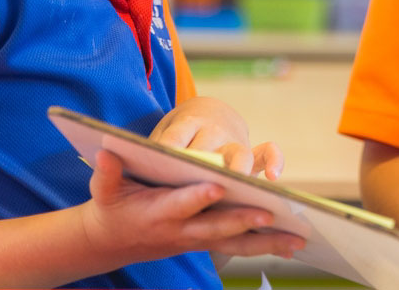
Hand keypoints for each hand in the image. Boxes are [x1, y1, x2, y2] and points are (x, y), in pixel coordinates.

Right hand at [79, 150, 303, 265]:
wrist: (111, 242)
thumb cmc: (111, 207)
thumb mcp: (102, 190)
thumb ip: (106, 172)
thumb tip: (105, 150)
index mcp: (157, 213)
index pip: (180, 205)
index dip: (197, 197)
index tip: (217, 187)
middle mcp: (181, 230)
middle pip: (216, 228)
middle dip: (242, 221)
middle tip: (269, 214)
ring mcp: (196, 239)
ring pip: (235, 242)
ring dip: (266, 242)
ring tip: (296, 238)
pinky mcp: (206, 243)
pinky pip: (239, 247)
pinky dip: (265, 247)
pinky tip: (291, 245)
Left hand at [151, 97, 284, 179]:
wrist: (207, 112)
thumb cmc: (178, 134)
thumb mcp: (161, 135)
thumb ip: (150, 152)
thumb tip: (124, 165)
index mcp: (185, 123)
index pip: (176, 138)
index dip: (171, 152)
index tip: (164, 166)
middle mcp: (212, 131)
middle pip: (209, 148)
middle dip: (205, 165)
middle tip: (201, 183)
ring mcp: (234, 140)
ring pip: (239, 153)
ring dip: (238, 168)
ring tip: (237, 185)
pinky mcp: (251, 152)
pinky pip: (268, 153)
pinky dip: (275, 160)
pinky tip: (274, 178)